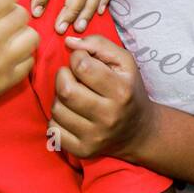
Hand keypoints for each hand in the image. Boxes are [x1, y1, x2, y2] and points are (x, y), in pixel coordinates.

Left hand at [51, 34, 157, 159]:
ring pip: (56, 109)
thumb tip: (69, 42)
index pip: (82, 66)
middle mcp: (109, 116)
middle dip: (62, 77)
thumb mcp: (124, 62)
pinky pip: (53, 130)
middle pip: (65, 90)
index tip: (83, 62)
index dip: (77, 58)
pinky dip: (56, 119)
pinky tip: (70, 115)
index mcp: (121, 91)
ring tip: (73, 97)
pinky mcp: (83, 150)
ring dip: (59, 98)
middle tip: (71, 78)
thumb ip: (98, 44)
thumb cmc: (129, 90)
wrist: (140, 132)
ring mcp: (95, 137)